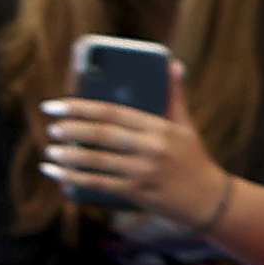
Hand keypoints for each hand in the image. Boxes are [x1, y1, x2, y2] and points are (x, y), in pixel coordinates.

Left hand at [39, 94, 232, 231]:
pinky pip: (99, 183)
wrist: (212, 201)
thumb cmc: (194, 159)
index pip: (112, 112)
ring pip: (97, 161)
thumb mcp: (186, 127)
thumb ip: (173, 96)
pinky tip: (55, 174)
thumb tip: (172, 63)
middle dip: (71, 130)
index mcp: (159, 128)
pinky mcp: (139, 192)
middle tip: (52, 128)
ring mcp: (145, 172)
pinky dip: (73, 179)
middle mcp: (152, 149)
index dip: (79, 107)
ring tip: (51, 152)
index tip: (55, 105)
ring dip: (69, 156)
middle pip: (102, 135)